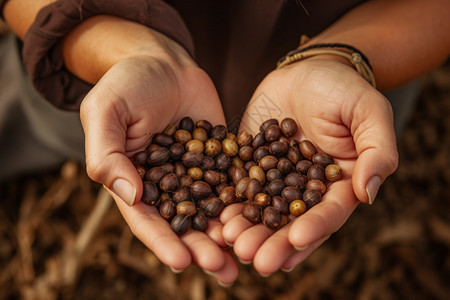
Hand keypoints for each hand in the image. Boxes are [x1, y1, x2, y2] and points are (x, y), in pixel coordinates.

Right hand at [80, 36, 237, 283]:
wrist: (163, 61)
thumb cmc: (127, 84)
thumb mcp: (106, 112)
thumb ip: (107, 153)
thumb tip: (127, 193)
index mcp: (135, 182)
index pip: (148, 220)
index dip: (163, 243)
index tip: (182, 263)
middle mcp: (168, 185)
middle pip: (186, 224)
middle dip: (203, 247)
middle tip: (224, 268)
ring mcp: (197, 173)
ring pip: (214, 210)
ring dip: (230, 234)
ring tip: (248, 256)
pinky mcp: (223, 159)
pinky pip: (236, 182)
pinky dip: (248, 200)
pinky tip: (264, 216)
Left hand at [221, 56, 397, 274]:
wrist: (306, 69)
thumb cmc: (343, 88)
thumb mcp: (369, 112)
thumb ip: (377, 151)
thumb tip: (367, 194)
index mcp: (338, 184)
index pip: (329, 213)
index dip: (315, 227)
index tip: (297, 238)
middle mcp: (306, 189)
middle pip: (291, 222)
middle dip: (275, 242)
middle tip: (257, 259)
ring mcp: (276, 179)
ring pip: (262, 212)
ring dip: (248, 230)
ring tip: (231, 242)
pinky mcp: (251, 166)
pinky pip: (239, 189)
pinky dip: (230, 204)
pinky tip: (217, 219)